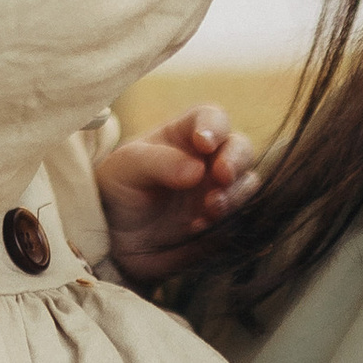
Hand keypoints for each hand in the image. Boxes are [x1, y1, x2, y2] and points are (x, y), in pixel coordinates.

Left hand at [96, 104, 257, 281]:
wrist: (115, 244)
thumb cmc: (117, 192)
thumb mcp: (125, 169)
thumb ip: (158, 162)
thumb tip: (198, 170)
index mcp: (184, 135)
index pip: (211, 118)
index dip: (214, 126)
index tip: (204, 144)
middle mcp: (208, 160)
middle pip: (240, 147)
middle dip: (236, 160)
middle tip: (222, 176)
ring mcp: (218, 191)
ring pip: (247, 182)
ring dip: (235, 193)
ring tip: (210, 208)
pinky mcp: (223, 222)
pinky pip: (240, 217)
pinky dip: (227, 220)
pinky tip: (198, 227)